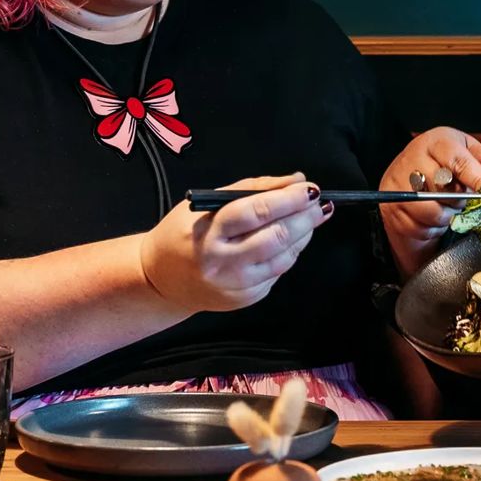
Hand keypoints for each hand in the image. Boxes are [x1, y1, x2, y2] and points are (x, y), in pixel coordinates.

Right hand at [138, 173, 328, 313]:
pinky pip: (277, 272)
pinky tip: (290, 240)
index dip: (288, 199)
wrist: (160, 280)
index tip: (310, 188)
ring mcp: (235, 285)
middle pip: (276, 238)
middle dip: (305, 218)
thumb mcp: (207, 203)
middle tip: (320, 204)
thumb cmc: (184, 232)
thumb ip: (252, 189)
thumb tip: (295, 180)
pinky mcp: (245, 299)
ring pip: (284, 258)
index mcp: (209, 232)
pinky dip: (288, 253)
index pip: (256, 212)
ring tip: (310, 218)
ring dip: (303, 235)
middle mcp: (222, 262)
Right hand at [379, 127, 480, 275]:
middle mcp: (412, 160)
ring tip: (449, 208)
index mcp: (434, 142)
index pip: (457, 160)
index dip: (476, 177)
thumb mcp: (463, 149)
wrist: (404, 172)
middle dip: (460, 199)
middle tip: (463, 198)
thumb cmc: (440, 161)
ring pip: (432, 212)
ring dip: (447, 216)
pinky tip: (434, 217)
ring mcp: (399, 185)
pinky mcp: (391, 207)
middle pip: (444, 188)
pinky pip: (419, 228)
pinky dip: (432, 228)